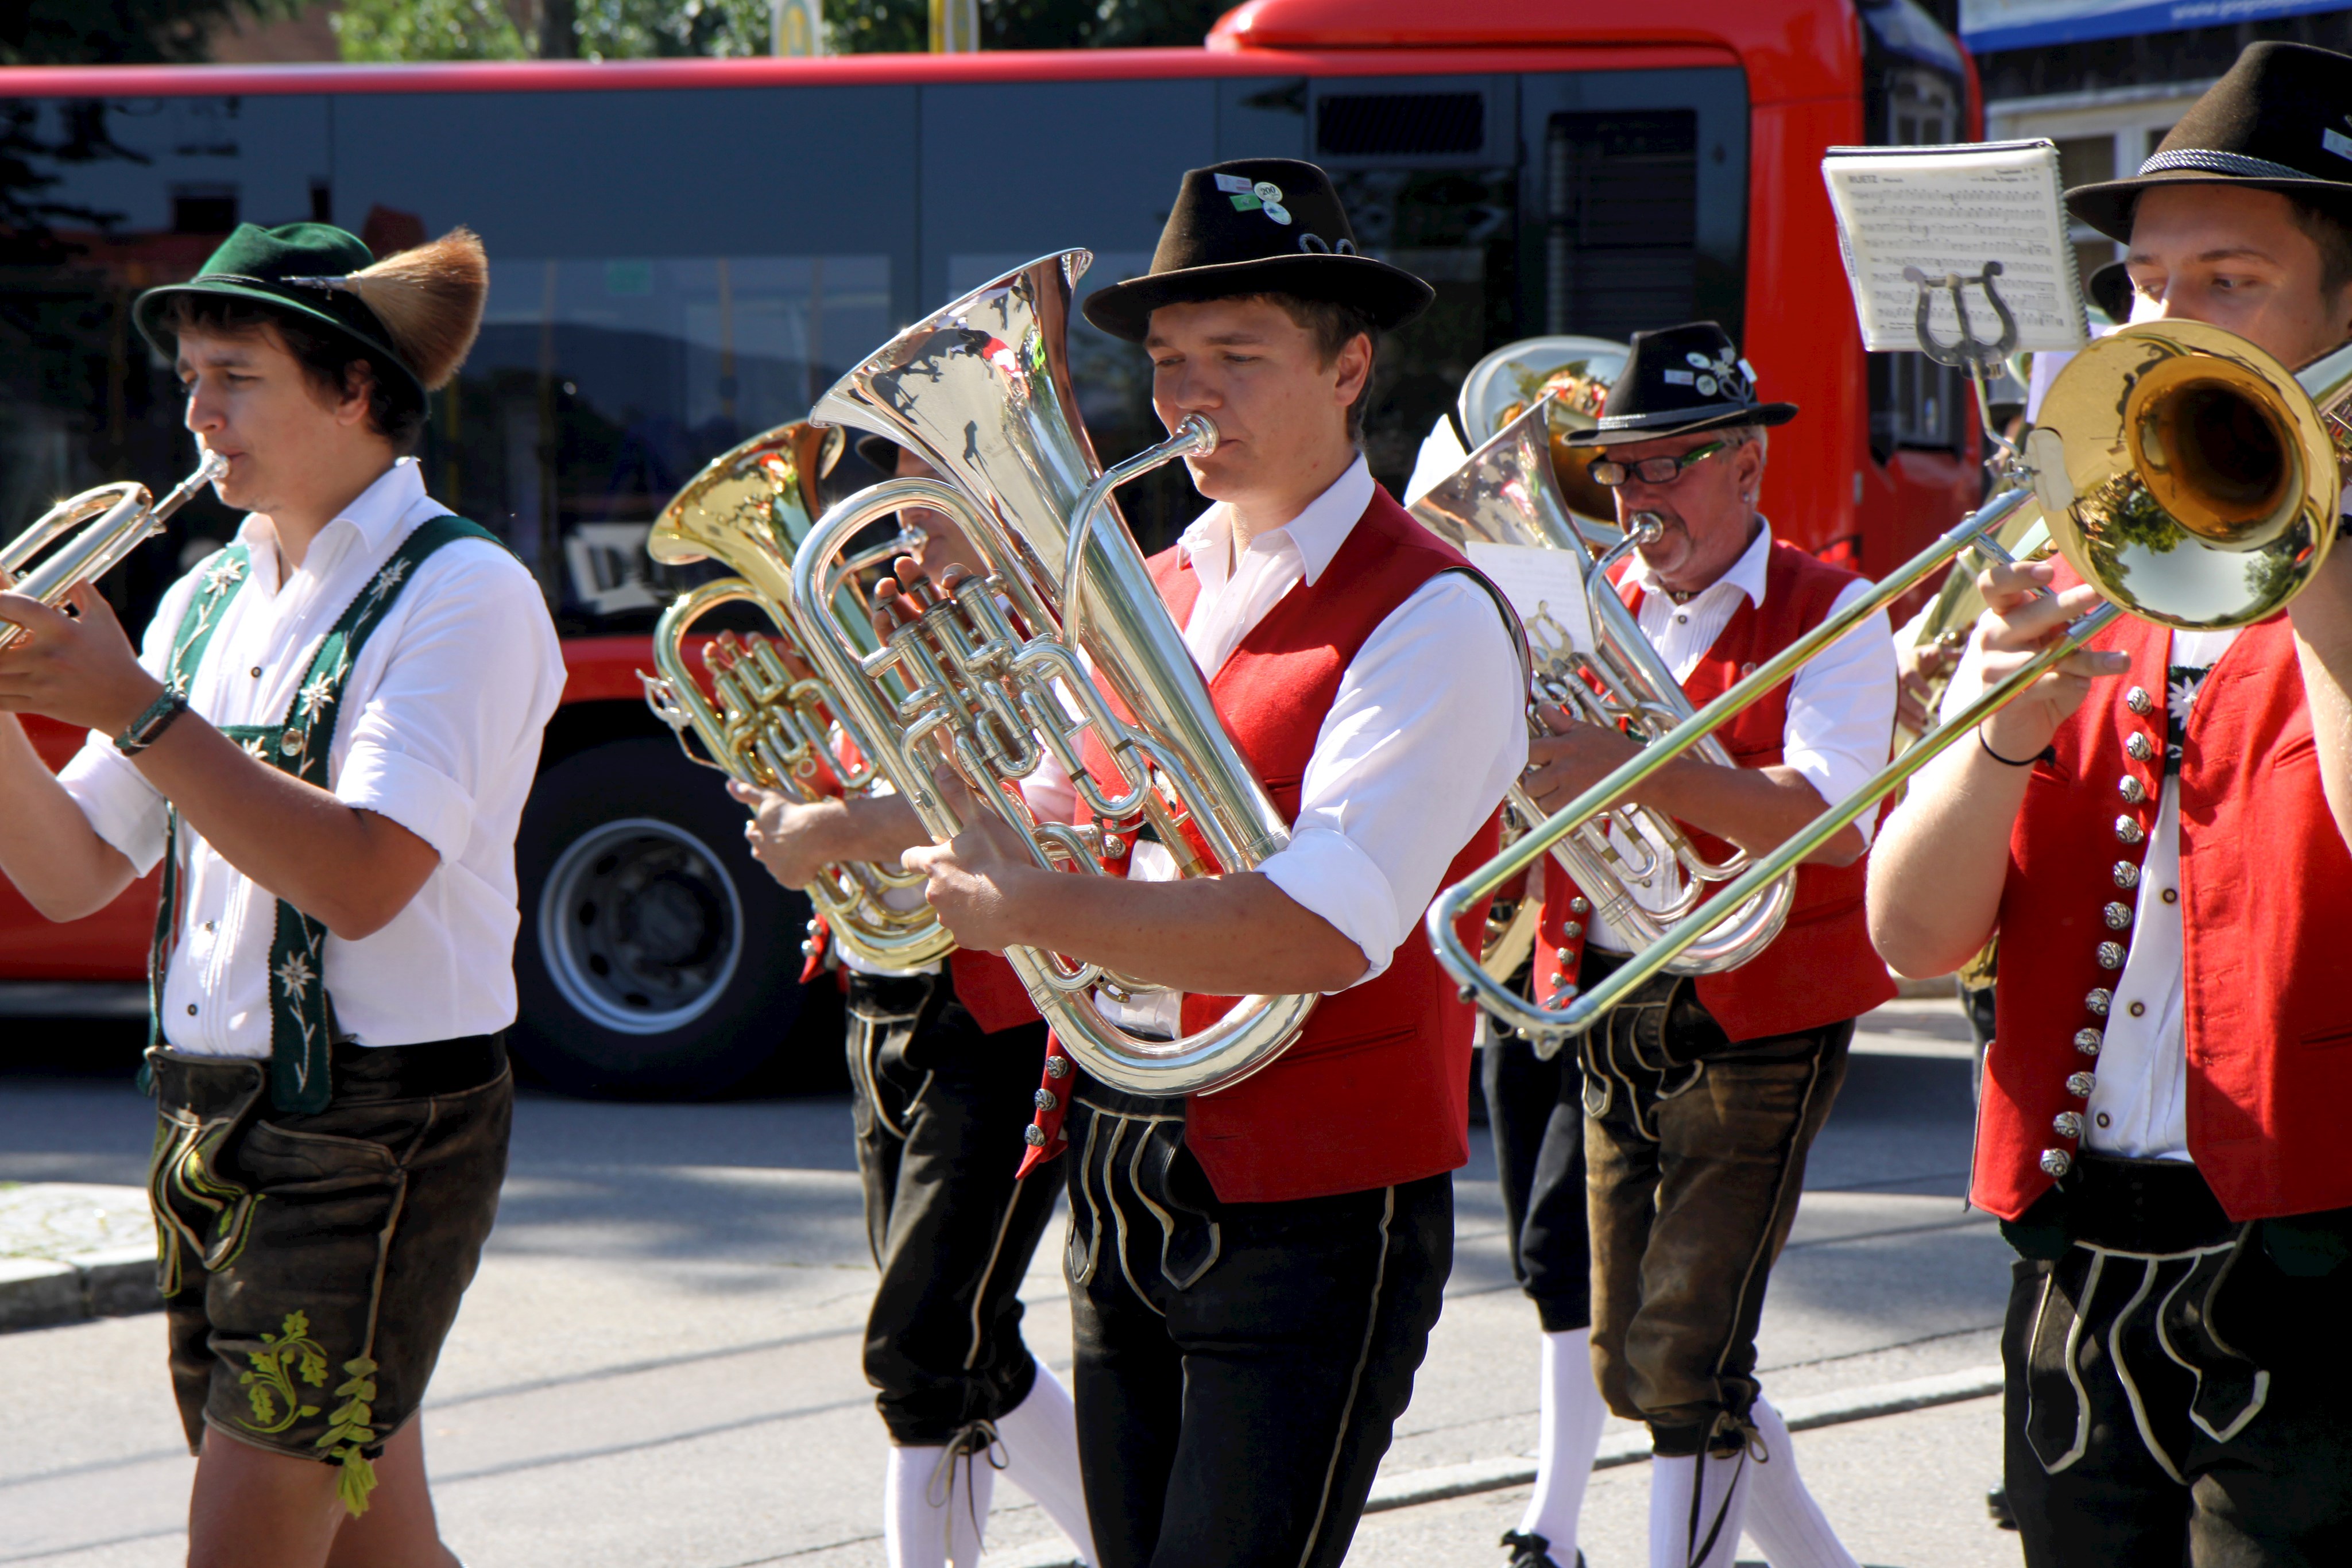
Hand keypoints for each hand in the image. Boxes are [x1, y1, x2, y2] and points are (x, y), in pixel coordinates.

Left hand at [0, 582, 164, 734]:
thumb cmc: (116, 657)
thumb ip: (82, 592)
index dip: (1, 600)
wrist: (131, 702)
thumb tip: (68, 574)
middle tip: (1, 642)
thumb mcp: (104, 619)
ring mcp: (43, 684)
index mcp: (64, 631)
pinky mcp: (41, 705)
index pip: (22, 607)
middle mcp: (51, 657)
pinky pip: (3, 701)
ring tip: (2, 663)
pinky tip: (2, 684)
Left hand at [730, 781, 855, 890]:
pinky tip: (808, 867)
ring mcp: (775, 869)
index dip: (757, 830)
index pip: (751, 834)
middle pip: (761, 853)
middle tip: (784, 842)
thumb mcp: (769, 797)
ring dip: (785, 861)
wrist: (815, 833)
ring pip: (777, 867)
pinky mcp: (789, 880)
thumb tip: (728, 783)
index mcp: (756, 835)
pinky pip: (792, 880)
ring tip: (800, 854)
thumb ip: (748, 792)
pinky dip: (798, 875)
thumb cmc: (793, 813)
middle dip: (769, 848)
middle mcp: (762, 854)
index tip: (765, 827)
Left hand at [900, 766, 1047, 951]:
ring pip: (953, 909)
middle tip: (980, 873)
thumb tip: (940, 769)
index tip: (930, 853)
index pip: (909, 858)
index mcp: (934, 865)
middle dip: (953, 881)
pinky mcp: (968, 939)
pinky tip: (1001, 914)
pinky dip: (983, 924)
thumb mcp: (981, 819)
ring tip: (994, 895)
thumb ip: (959, 795)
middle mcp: (934, 895)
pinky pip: (972, 930)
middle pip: (935, 886)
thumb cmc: (1001, 861)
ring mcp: (950, 920)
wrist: (1022, 904)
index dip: (919, 854)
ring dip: (968, 903)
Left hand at [1519, 717, 1645, 814]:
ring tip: (1560, 793)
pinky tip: (1568, 802)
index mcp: (1562, 746)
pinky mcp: (1578, 807)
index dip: (1530, 760)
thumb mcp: (1586, 731)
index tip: (1536, 763)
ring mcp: (1569, 788)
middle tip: (1548, 781)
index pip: (1528, 752)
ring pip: (1540, 801)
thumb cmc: (1614, 750)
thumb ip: (1560, 721)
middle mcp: (1562, 767)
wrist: (1640, 772)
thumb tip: (1542, 709)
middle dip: (1537, 783)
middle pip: (1529, 782)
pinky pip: (1555, 814)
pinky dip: (1559, 811)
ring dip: (1547, 799)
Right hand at [1894, 634, 1962, 731]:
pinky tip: (1914, 733)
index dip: (1918, 685)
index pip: (1909, 675)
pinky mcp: (1884, 703)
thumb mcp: (1926, 653)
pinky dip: (1902, 726)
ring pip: (1892, 706)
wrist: (1886, 663)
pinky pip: (1891, 715)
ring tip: (1920, 725)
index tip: (1929, 696)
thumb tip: (1960, 654)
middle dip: (1910, 705)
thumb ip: (1942, 653)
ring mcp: (1885, 691)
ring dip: (1906, 717)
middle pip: (1898, 693)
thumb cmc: (1913, 659)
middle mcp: (1891, 678)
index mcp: (1902, 664)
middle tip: (1924, 714)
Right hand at [1955, 559, 2128, 760]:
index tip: (2049, 571)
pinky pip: (2045, 682)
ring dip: (2086, 658)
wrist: (2019, 727)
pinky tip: (2084, 684)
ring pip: (2045, 654)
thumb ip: (2066, 625)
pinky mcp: (2004, 691)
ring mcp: (1994, 664)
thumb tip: (2103, 603)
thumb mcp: (2054, 643)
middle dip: (2064, 604)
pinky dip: (2070, 683)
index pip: (1995, 583)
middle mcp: (1993, 634)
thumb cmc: (2042, 674)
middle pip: (2027, 613)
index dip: (2017, 573)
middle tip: (2096, 595)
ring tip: (2120, 660)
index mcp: (2004, 613)